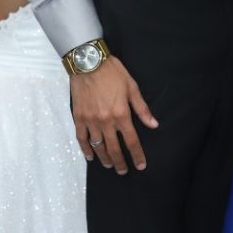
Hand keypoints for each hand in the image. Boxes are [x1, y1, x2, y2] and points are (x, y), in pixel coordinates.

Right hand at [71, 59, 157, 174]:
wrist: (88, 61)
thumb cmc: (112, 72)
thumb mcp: (132, 87)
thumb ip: (142, 109)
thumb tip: (153, 125)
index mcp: (121, 114)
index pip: (132, 141)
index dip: (137, 155)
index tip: (140, 165)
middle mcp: (105, 121)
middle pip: (114, 148)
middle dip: (120, 162)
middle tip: (123, 171)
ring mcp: (90, 120)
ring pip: (98, 146)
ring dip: (104, 158)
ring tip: (110, 165)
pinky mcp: (78, 117)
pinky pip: (82, 138)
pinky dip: (86, 149)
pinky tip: (90, 156)